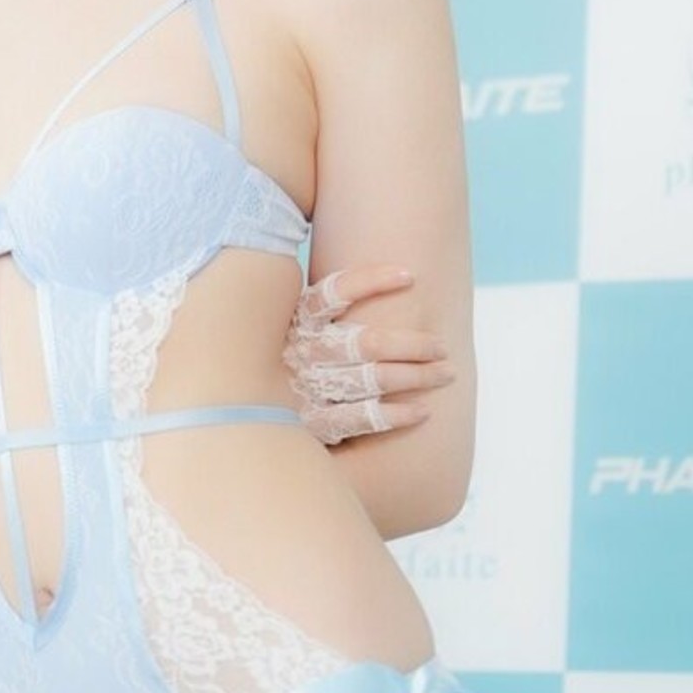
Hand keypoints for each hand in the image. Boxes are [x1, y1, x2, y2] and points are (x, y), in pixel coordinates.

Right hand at [282, 264, 454, 444]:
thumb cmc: (279, 357)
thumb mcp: (285, 319)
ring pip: (372, 378)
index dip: (372, 280)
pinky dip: (395, 415)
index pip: (335, 292)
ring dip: (416, 376)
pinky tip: (422, 411)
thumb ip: (318, 300)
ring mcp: (308, 388)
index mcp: (296, 320)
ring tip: (446, 372)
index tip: (410, 275)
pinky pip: (361, 419)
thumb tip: (380, 270)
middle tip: (442, 346)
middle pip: (368, 342)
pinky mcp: (313, 423)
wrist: (246, 411)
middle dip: (413, 343)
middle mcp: (302, 351)